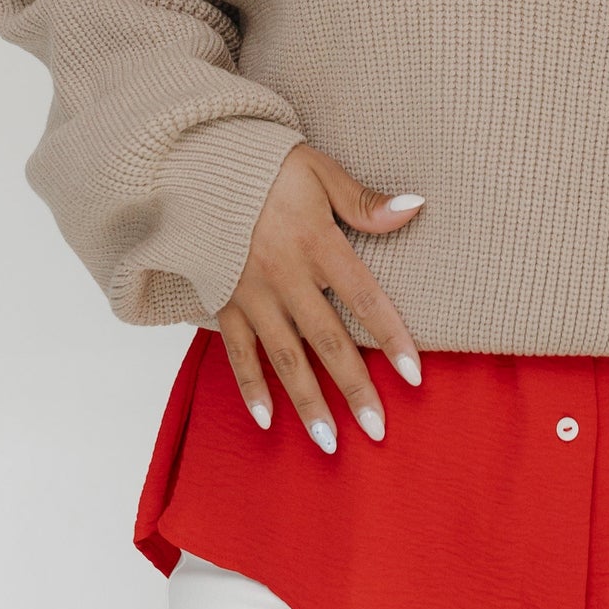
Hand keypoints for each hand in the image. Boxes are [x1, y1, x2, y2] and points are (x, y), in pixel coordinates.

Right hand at [216, 143, 425, 453]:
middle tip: (378, 430)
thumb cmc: (263, 166)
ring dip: (308, 402)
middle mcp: (286, 276)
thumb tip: (415, 207)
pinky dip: (251, 387)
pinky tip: (268, 420)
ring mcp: (252, 294)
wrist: (193, 166)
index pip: (363, 298)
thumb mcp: (318, 170)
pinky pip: (238, 352)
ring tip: (329, 442)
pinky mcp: (223, 302)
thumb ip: (364, 200)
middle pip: (327, 341)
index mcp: (316, 243)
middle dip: (354, 389)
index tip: (414, 375)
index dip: (391, 337)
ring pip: (285, 358)